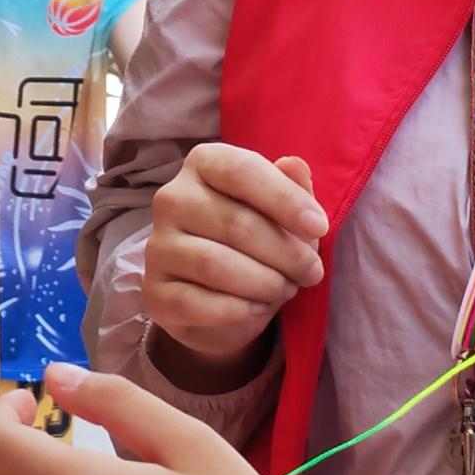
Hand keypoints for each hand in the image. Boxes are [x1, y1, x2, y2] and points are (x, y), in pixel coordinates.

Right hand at [140, 143, 328, 370]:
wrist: (222, 299)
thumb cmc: (258, 242)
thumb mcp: (282, 212)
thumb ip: (291, 187)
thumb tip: (295, 166)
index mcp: (204, 164)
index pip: (242, 171)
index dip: (285, 200)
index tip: (320, 227)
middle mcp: (171, 199)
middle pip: (235, 223)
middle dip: (286, 253)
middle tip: (311, 272)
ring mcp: (157, 247)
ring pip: (215, 265)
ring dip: (265, 283)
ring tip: (287, 288)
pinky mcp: (154, 293)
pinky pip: (197, 303)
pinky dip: (238, 310)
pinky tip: (259, 308)